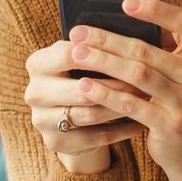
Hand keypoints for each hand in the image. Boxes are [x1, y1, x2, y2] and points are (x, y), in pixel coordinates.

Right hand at [23, 41, 144, 173]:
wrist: (68, 116)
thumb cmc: (83, 77)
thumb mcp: (83, 60)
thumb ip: (97, 48)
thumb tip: (136, 37)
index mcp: (38, 63)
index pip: (69, 54)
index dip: (102, 53)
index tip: (134, 52)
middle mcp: (34, 92)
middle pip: (82, 89)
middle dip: (118, 84)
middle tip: (147, 81)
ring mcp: (42, 120)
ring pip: (91, 114)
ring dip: (122, 107)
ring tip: (147, 100)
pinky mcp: (55, 142)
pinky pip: (95, 137)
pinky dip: (121, 130)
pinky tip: (141, 123)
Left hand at [68, 0, 181, 180]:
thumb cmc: (179, 103)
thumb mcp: (181, 74)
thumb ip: (164, 50)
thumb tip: (121, 21)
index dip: (156, 9)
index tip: (125, 3)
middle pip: (148, 49)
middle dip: (108, 39)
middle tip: (78, 31)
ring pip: (137, 74)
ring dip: (103, 61)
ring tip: (77, 53)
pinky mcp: (170, 124)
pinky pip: (132, 105)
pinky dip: (106, 93)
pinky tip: (86, 85)